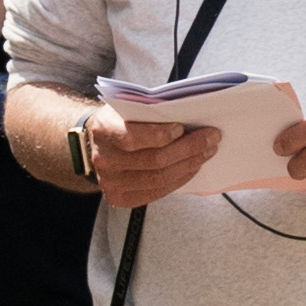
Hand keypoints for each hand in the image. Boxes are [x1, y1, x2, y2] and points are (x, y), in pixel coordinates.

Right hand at [46, 98, 220, 209]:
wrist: (94, 144)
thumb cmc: (118, 121)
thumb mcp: (126, 107)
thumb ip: (149, 111)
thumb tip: (189, 114)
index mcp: (103, 131)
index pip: (133, 137)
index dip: (160, 134)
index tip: (182, 127)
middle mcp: (105, 160)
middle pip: (154, 160)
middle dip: (189, 149)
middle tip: (211, 138)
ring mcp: (111, 182)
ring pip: (159, 178)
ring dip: (189, 164)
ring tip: (207, 151)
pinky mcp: (120, 197)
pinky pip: (157, 192)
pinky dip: (179, 179)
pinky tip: (192, 166)